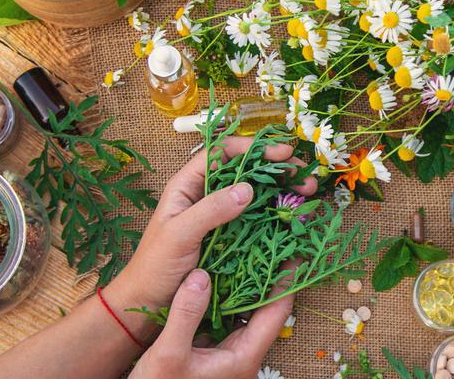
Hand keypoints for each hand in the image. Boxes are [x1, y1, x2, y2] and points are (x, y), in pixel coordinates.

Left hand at [103, 137, 315, 341]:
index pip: (223, 152)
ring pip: (256, 194)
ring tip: (307, 193)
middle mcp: (207, 195)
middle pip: (246, 170)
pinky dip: (277, 214)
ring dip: (282, 190)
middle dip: (277, 169)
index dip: (254, 148)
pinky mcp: (231, 237)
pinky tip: (294, 217)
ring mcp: (221, 217)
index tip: (283, 154)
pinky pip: (257, 219)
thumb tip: (247, 188)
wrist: (146, 304)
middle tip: (304, 177)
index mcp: (188, 185)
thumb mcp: (178, 235)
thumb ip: (210, 210)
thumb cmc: (154, 267)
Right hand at [128, 268, 291, 378]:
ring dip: (247, 285)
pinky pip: (228, 318)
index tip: (294, 253)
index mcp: (244, 357)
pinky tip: (218, 277)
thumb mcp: (168, 354)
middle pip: (266, 311)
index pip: (277, 313)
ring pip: (246, 314)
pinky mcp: (213, 352)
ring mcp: (229, 354)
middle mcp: (243, 355)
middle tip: (271, 244)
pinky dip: (227, 297)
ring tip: (248, 252)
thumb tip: (202, 275)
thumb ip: (186, 314)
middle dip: (270, 278)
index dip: (287, 282)